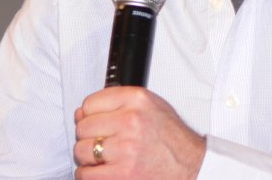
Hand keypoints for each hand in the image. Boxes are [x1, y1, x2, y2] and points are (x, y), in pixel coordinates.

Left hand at [74, 87, 204, 179]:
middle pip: (83, 127)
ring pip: (81, 150)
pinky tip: (102, 170)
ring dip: (88, 156)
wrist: (190, 165)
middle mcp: (131, 121)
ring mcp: (126, 149)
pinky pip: (85, 174)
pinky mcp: (122, 174)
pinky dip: (89, 174)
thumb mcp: (151, 105)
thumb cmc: (170, 137)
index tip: (95, 121)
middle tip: (103, 141)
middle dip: (89, 136)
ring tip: (103, 156)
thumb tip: (81, 112)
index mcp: (137, 100)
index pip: (90, 103)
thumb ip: (117, 102)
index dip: (89, 114)